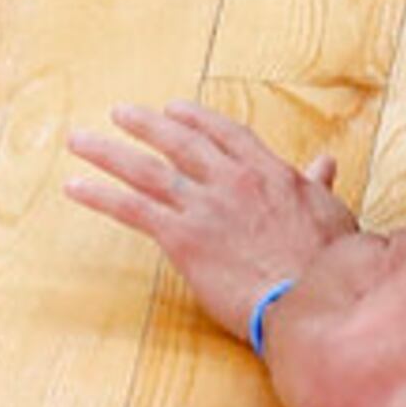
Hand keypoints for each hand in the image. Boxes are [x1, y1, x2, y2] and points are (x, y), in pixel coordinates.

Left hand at [66, 103, 356, 346]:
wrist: (313, 296)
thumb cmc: (330, 262)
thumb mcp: (330, 212)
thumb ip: (317, 184)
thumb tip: (325, 163)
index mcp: (270, 172)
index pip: (226, 134)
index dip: (197, 119)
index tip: (175, 109)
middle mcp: (233, 180)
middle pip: (180, 142)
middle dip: (146, 124)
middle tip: (119, 113)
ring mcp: (205, 207)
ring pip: (146, 170)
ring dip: (108, 152)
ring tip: (80, 141)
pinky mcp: (182, 237)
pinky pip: (132, 209)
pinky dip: (99, 195)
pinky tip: (75, 186)